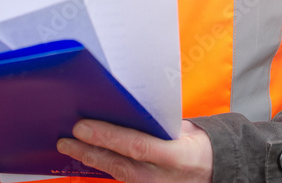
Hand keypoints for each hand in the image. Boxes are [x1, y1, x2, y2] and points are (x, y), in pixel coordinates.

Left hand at [56, 119, 212, 182]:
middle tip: (66, 140)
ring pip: (117, 176)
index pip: (137, 146)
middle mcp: (163, 177)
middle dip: (90, 151)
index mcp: (177, 155)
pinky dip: (103, 168)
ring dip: (91, 161)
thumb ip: (157, 123)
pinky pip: (122, 181)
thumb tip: (125, 107)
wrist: (216, 171)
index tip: (82, 127)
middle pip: (120, 165)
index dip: (107, 137)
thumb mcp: (186, 129)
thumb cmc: (199, 144)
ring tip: (69, 147)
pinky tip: (87, 158)